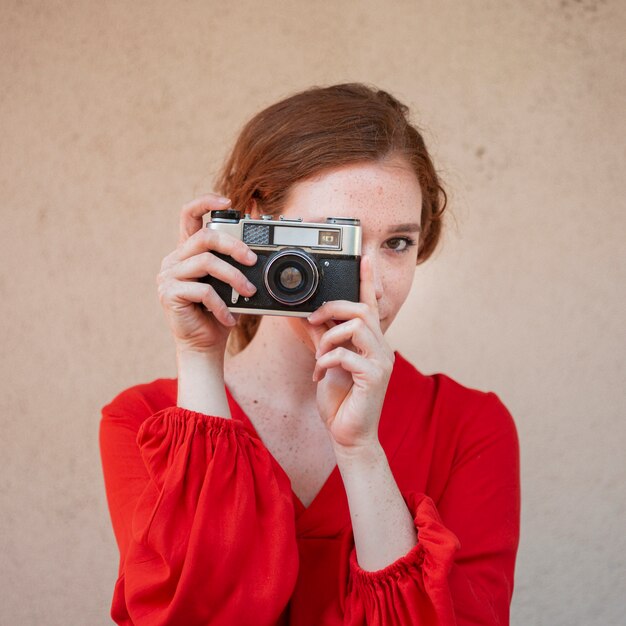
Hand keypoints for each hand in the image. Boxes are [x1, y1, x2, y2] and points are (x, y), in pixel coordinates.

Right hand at [157, 194, 257, 353]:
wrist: (203, 344)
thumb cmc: (219, 312)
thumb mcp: (230, 283)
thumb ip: (236, 262)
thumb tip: (258, 243)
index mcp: (187, 251)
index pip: (189, 215)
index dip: (206, 202)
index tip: (229, 201)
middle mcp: (174, 259)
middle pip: (205, 237)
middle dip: (234, 246)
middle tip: (252, 260)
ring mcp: (169, 276)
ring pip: (206, 262)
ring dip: (234, 277)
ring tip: (249, 292)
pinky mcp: (169, 294)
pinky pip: (202, 291)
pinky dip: (222, 305)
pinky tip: (230, 317)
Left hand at [306, 256, 394, 450]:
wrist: (348, 435)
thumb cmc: (340, 400)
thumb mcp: (328, 362)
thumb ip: (323, 338)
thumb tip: (307, 316)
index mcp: (370, 342)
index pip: (370, 305)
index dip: (366, 281)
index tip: (363, 257)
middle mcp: (380, 348)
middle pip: (362, 309)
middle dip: (332, 308)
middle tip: (313, 320)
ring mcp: (381, 362)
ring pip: (356, 326)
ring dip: (329, 338)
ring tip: (320, 357)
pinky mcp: (374, 377)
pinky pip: (347, 355)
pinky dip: (326, 361)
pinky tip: (319, 375)